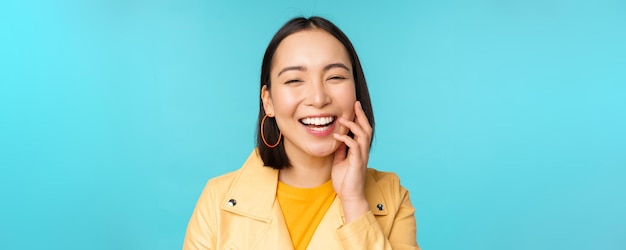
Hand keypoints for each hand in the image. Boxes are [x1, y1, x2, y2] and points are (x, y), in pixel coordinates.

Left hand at [332, 101, 372, 222]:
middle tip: (355, 104)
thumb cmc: (345, 180)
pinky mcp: (357, 162)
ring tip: (342, 119)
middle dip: (361, 115)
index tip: (354, 106)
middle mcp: (363, 151)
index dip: (359, 118)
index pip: (362, 130)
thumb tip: (337, 138)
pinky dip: (345, 139)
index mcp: (359, 150)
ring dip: (353, 125)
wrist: (349, 196)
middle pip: (367, 129)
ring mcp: (361, 156)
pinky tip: (336, 136)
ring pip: (363, 135)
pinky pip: (354, 146)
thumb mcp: (340, 160)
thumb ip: (341, 149)